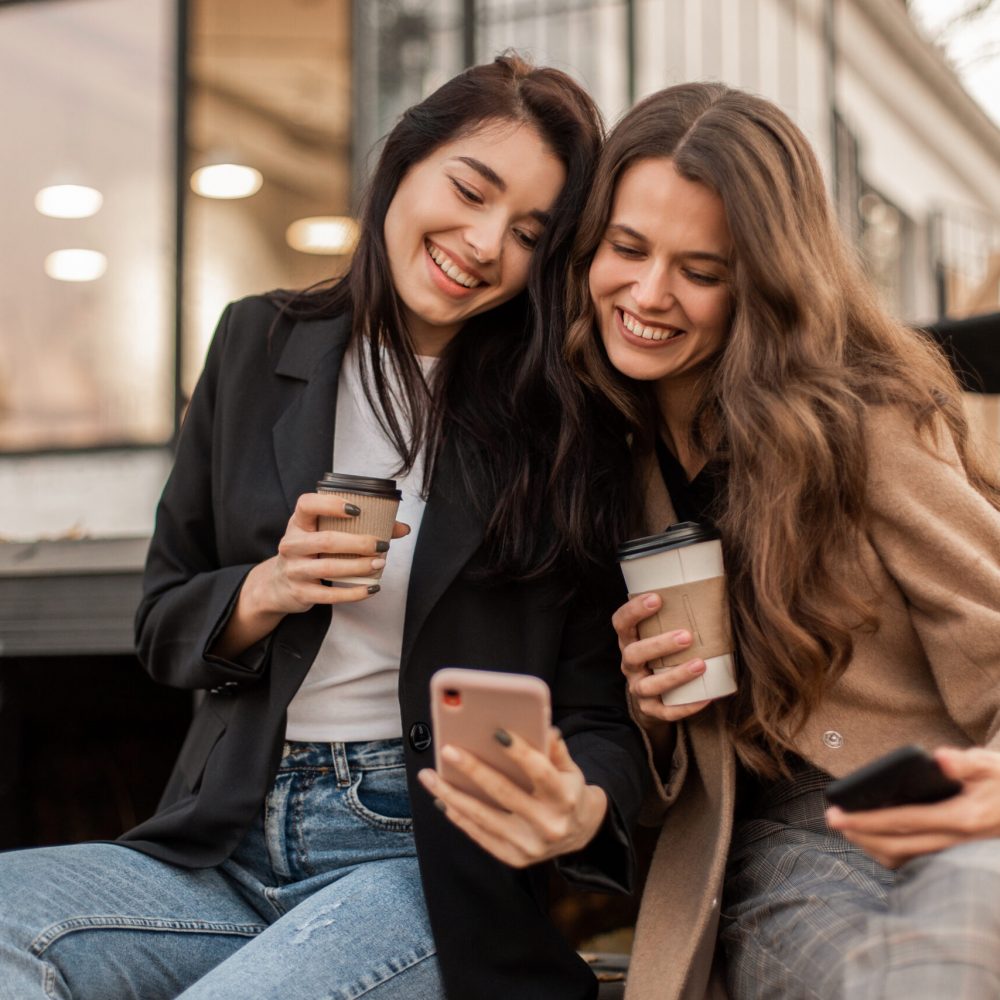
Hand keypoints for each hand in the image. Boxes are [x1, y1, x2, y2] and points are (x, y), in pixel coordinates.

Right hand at [249, 491, 409, 615]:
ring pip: (329, 568)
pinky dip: (354, 593)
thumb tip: (402, 528)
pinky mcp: (301, 593)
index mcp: (298, 524)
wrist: (277, 586)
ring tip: (380, 564)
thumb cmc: (308, 553)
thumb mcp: (321, 534)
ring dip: (359, 566)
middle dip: (358, 543)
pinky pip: (330, 595)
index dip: (331, 504)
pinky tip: (372, 588)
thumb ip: (359, 528)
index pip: (307, 505)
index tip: (357, 509)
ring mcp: (294, 570)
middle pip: (326, 540)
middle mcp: (292, 545)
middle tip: (382, 545)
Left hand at [417, 728, 607, 867]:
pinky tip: (441, 799)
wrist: (581, 834)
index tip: (497, 733)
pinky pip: (480, 836)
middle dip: (473, 770)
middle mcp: (548, 825)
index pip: (540, 772)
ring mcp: (530, 846)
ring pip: (484, 817)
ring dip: (451, 795)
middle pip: (504, 793)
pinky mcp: (515, 859)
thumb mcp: (570, 768)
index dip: (519, 752)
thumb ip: (555, 749)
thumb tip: (543, 725)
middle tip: (447, 750)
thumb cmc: (568, 791)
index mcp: (564, 797)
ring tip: (429, 776)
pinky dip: (459, 817)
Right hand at [613, 592, 712, 729]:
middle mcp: (630, 665)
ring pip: (649, 685)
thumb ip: (676, 617)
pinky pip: (666, 711)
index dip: (634, 610)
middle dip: (659, 644)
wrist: (655, 697)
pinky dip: (686, 706)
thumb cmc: (665, 655)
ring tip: (700, 665)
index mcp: (630, 641)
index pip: (621, 623)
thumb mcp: (660, 634)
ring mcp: (638, 688)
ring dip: (675, 675)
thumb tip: (715, 589)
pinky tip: (707, 697)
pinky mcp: (651, 710)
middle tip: (687, 636)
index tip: (657, 598)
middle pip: (633, 654)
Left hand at [826, 746, 999, 867]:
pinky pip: (917, 861)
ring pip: (906, 859)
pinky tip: (875, 838)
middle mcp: (956, 841)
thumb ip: (965, 762)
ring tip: (848, 829)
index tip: (839, 815)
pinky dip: (891, 852)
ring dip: (873, 847)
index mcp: (961, 818)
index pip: (903, 821)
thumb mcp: (991, 766)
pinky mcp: (954, 856)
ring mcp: (956, 853)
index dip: (868, 820)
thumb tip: (939, 757)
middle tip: (832, 820)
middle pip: (898, 846)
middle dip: (861, 835)